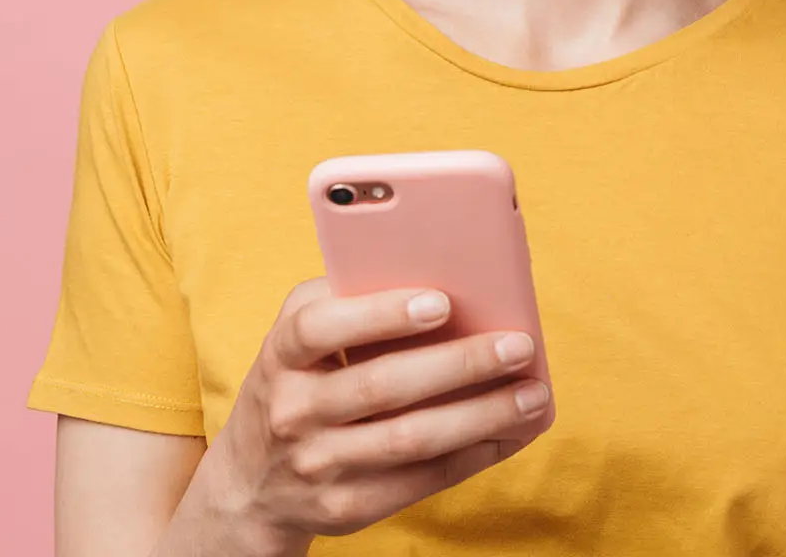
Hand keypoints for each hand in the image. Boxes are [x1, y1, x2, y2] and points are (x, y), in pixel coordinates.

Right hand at [187, 279, 550, 555]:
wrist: (252, 483)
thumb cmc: (300, 381)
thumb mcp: (301, 338)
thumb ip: (350, 302)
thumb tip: (445, 278)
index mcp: (282, 354)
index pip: (321, 327)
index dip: (380, 314)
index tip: (442, 302)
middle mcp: (293, 411)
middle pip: (383, 386)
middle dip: (460, 364)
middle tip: (519, 345)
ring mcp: (318, 464)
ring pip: (411, 439)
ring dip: (482, 415)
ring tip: (533, 395)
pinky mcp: (346, 506)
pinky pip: (420, 481)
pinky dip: (472, 455)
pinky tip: (510, 433)